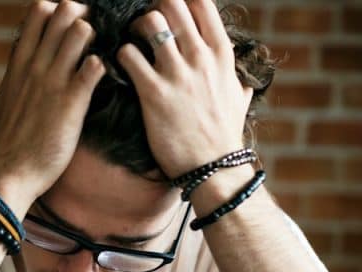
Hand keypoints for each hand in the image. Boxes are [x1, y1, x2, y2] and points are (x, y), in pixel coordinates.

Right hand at [0, 0, 105, 210]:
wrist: (11, 171)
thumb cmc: (9, 140)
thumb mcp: (4, 98)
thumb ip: (14, 76)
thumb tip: (17, 66)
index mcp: (19, 62)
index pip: (38, 12)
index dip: (59, 11)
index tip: (69, 27)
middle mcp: (36, 65)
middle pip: (63, 12)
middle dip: (82, 16)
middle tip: (91, 37)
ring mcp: (53, 81)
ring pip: (81, 31)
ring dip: (95, 39)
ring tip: (95, 58)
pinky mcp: (72, 102)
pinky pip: (95, 66)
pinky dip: (103, 66)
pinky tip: (101, 80)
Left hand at [117, 0, 253, 179]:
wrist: (213, 167)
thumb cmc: (223, 135)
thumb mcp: (238, 100)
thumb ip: (236, 83)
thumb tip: (242, 82)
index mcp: (221, 54)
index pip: (201, 4)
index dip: (180, 3)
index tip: (167, 13)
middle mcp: (201, 57)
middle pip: (172, 5)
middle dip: (153, 10)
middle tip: (142, 26)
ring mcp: (177, 73)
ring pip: (149, 23)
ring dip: (134, 29)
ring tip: (130, 44)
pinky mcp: (154, 92)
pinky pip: (129, 56)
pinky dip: (119, 55)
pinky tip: (119, 66)